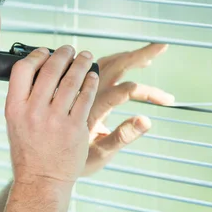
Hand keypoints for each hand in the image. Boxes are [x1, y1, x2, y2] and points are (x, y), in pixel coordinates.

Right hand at [5, 45, 98, 184]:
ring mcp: (56, 120)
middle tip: (70, 49)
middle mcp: (34, 112)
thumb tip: (38, 70)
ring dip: (81, 64)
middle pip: (50, 70)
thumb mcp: (15, 123)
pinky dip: (90, 83)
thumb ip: (24, 99)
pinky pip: (86, 97)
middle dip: (63, 54)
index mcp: (15, 109)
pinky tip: (92, 77)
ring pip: (71, 81)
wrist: (42, 180)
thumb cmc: (28, 151)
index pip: (23, 70)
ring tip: (85, 57)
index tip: (46, 52)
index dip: (36, 55)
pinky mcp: (75, 128)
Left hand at [81, 43, 174, 176]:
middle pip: (111, 67)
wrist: (46, 164)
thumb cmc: (71, 161)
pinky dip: (118, 62)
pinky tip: (133, 62)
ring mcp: (83, 92)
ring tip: (151, 55)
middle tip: (161, 48)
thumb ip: (122, 137)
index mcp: (88, 113)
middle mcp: (84, 97)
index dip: (142, 93)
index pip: (116, 93)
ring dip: (129, 58)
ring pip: (105, 65)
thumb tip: (146, 120)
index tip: (165, 98)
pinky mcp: (82, 92)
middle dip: (138, 56)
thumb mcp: (99, 154)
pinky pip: (99, 70)